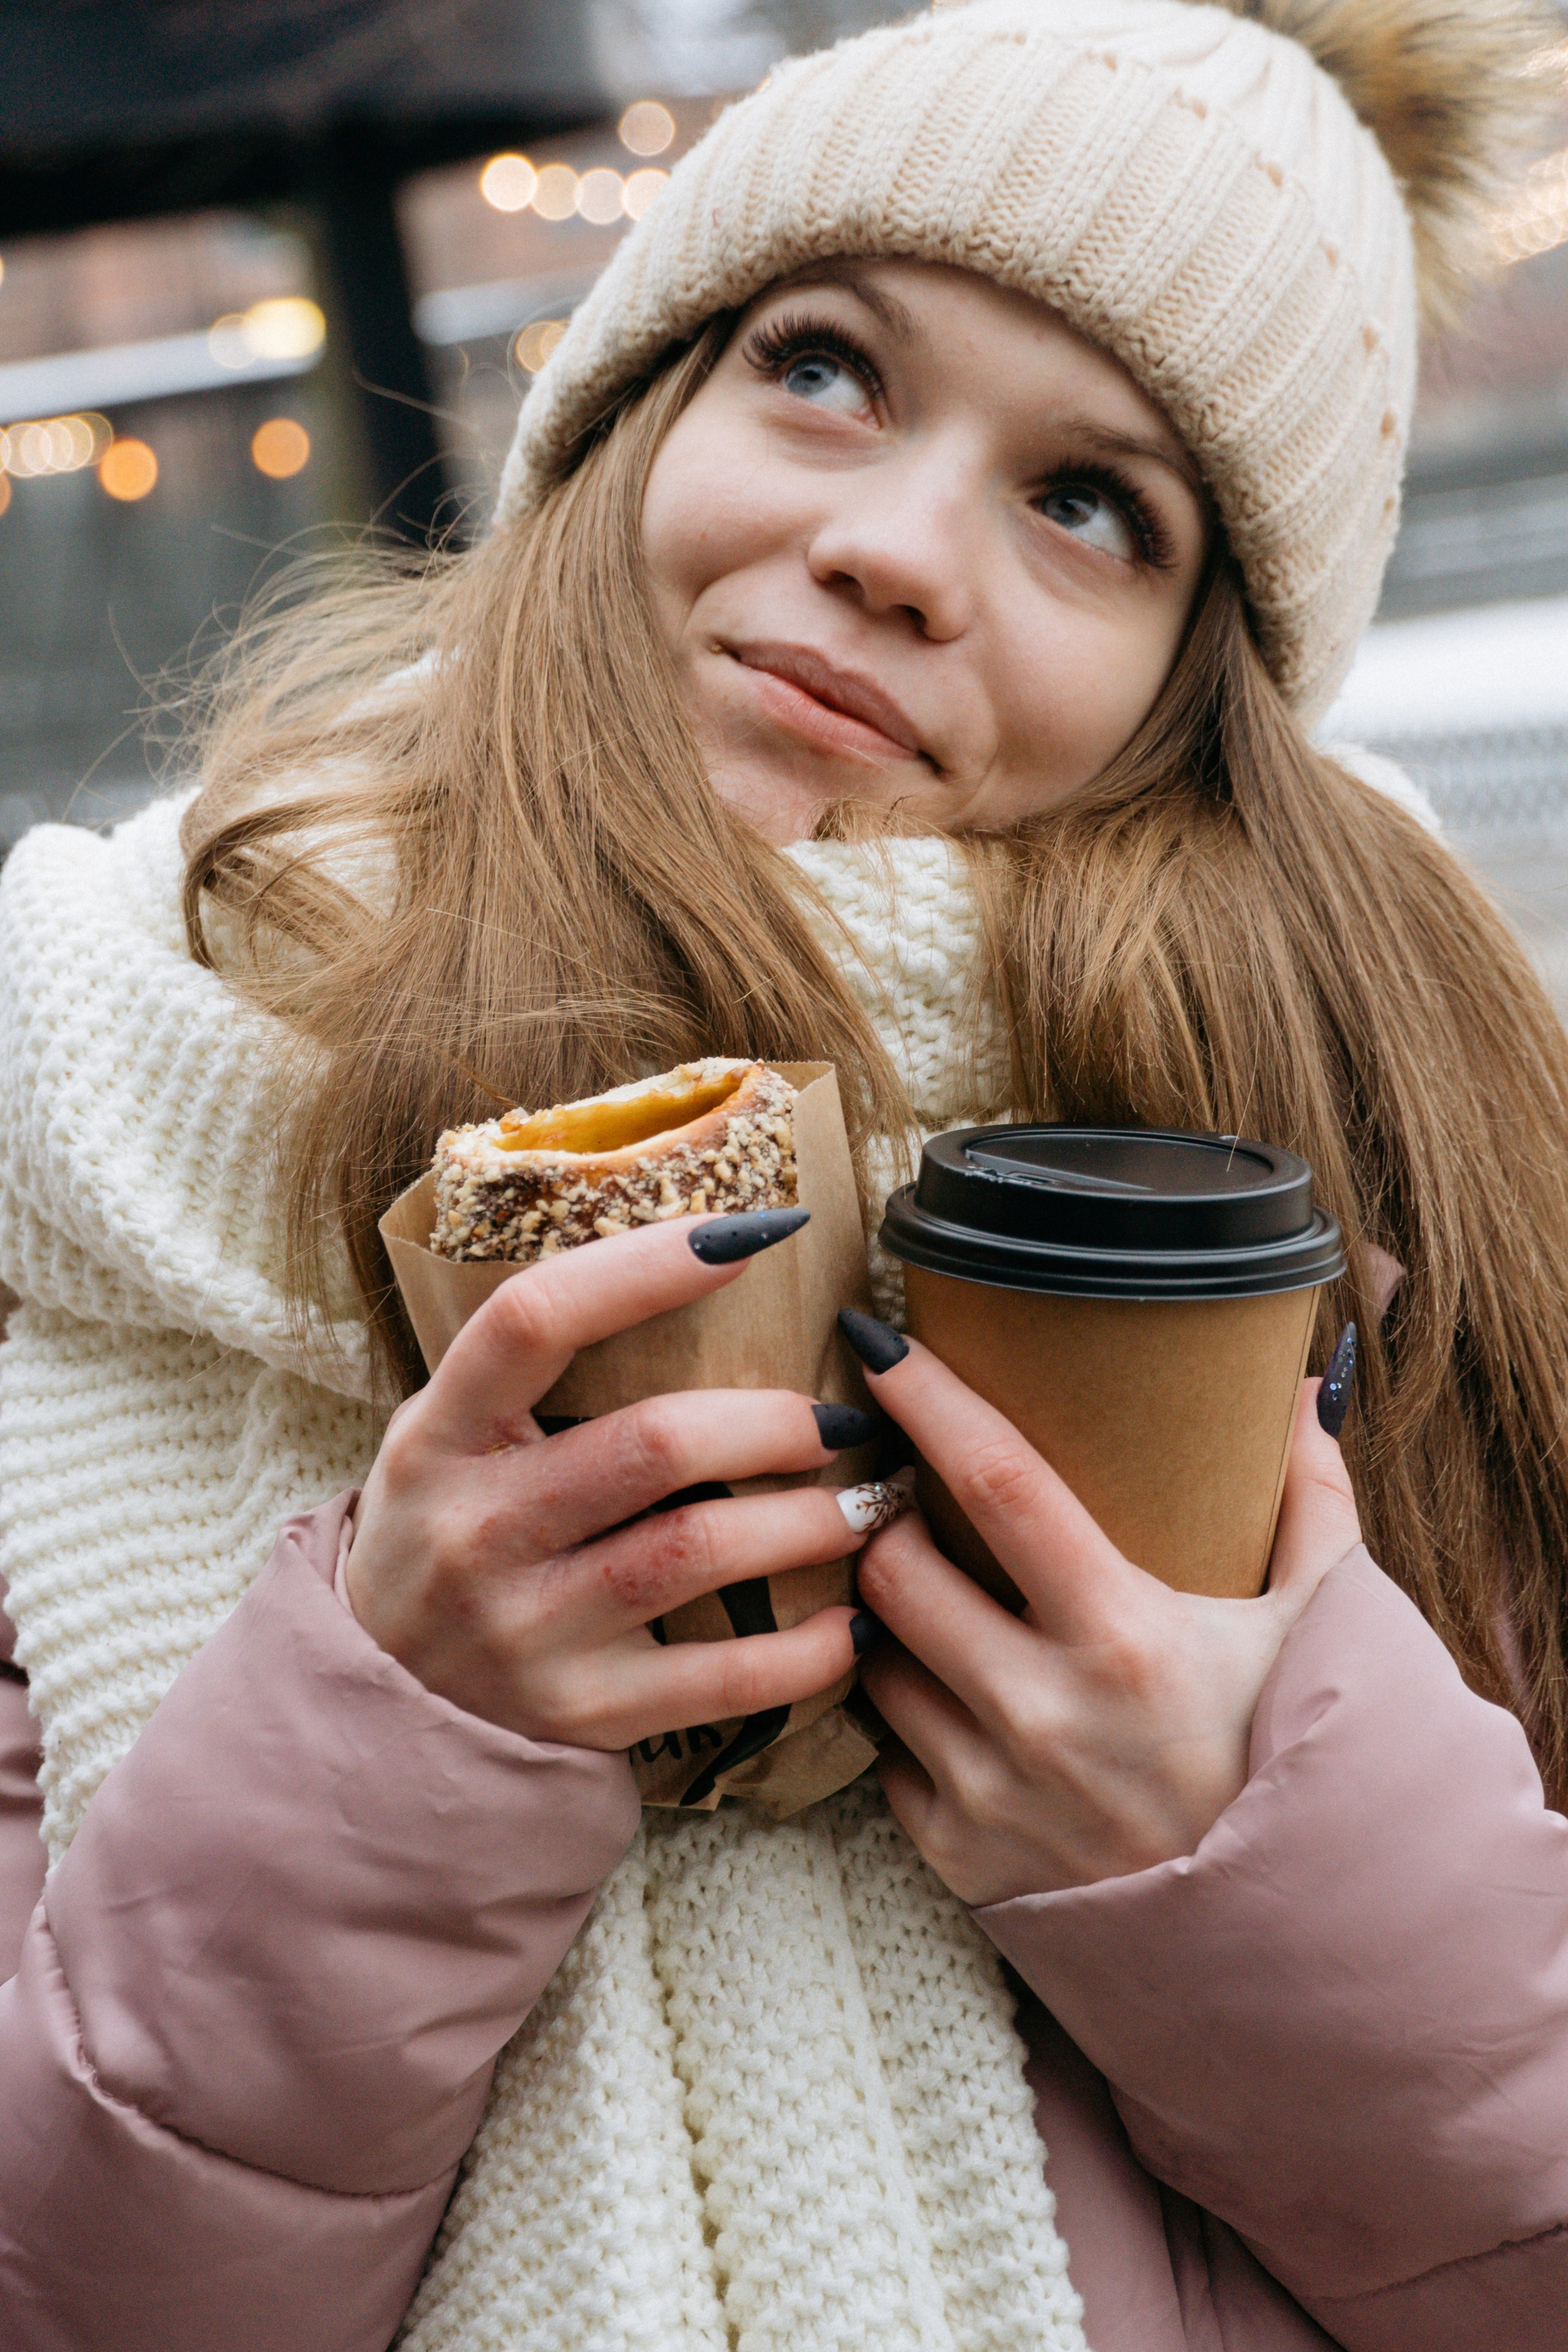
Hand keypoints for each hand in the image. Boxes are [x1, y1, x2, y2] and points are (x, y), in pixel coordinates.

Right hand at [347, 1213, 877, 1748]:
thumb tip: (703, 1256)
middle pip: (654, 1444)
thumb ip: (535, 1361)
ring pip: (699, 1551)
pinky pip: (722, 1678)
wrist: (382, 1695)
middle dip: (776, 1423)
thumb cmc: (450, 1523)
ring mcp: (525, 1629)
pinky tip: (856, 1622)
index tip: (753, 1234)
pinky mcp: (579, 1711)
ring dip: (810, 1523)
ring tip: (868, 1505)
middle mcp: (476, 1529)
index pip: (535, 1319)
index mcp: (441, 1434)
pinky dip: (810, 1650)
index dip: (647, 1267)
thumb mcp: (449, 1429)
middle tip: (840, 1421)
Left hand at [844, 1325, 1361, 1905]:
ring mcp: (991, 1790)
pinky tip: (947, 1699)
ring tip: (929, 1601)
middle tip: (908, 1503)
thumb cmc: (1287, 1766)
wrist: (1281, 1950)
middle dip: (886, 1521)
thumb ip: (1310, 1503)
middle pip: (893, 1568)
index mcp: (1125, 1636)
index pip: (999, 1482)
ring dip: (885, 1619)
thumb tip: (1300, 1391)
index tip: (877, 1336)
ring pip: (870, 1657)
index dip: (929, 1399)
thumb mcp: (1316, 1631)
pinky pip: (882, 1754)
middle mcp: (1043, 1712)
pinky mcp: (958, 1856)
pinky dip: (903, 1716)